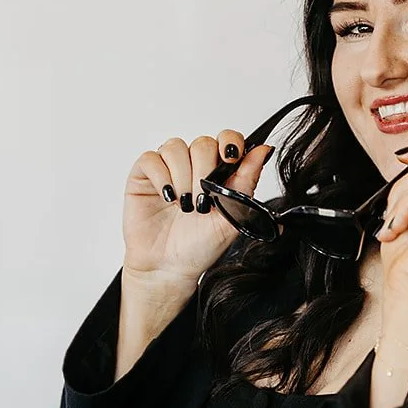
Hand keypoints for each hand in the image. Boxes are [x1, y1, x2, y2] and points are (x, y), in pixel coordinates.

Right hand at [121, 132, 272, 284]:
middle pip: (202, 143)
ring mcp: (168, 169)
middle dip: (204, 172)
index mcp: (219, 173)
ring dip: (182, 177)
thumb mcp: (232, 216)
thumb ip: (247, 182)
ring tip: (184, 205)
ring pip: (175, 147)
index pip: (227, 140)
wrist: (169, 268)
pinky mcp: (144, 175)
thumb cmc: (200, 246)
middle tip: (202, 202)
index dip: (230, 142)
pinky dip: (161, 176)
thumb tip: (263, 151)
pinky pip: (151, 158)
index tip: (230, 158)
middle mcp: (194, 166)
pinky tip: (167, 197)